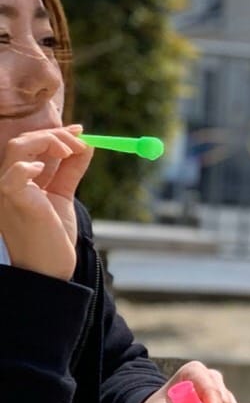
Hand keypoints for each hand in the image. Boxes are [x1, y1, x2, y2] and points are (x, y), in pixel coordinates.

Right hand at [0, 124, 91, 280]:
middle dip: (55, 135)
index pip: (29, 144)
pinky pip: (14, 176)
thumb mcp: (63, 196)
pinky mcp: (15, 202)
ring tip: (71, 151)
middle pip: (22, 141)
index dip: (55, 134)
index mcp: (16, 180)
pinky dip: (29, 166)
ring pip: (17, 148)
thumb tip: (87, 145)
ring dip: (49, 142)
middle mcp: (6, 183)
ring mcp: (6, 192)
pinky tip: (44, 169)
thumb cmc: (53, 237)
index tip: (81, 131)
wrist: (50, 270)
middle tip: (81, 142)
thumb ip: (70, 170)